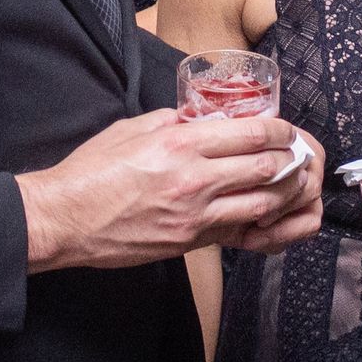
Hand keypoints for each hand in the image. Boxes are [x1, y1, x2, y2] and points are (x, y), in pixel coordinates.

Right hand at [18, 108, 305, 272]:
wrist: (64, 219)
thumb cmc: (91, 171)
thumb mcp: (131, 129)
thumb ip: (171, 121)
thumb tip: (199, 118)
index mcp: (179, 143)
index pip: (250, 134)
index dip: (279, 132)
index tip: (287, 130)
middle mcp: (193, 178)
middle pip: (265, 168)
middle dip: (290, 161)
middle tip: (298, 156)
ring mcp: (193, 216)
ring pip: (260, 205)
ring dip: (282, 194)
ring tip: (291, 185)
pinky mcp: (188, 243)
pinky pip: (235, 231)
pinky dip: (257, 221)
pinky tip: (265, 214)